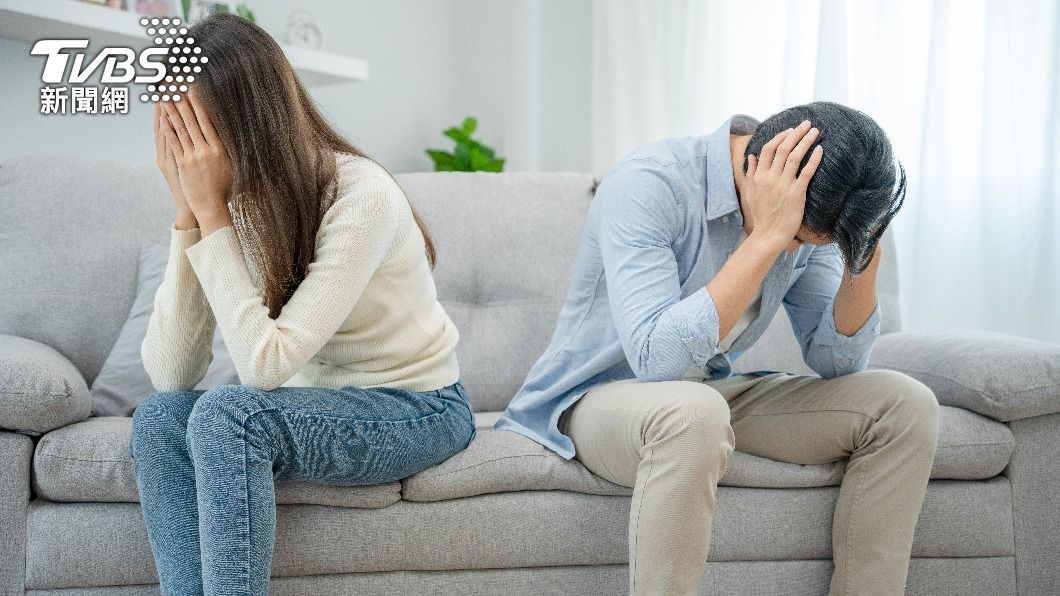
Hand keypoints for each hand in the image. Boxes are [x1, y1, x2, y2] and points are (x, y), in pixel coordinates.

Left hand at [159, 90, 232, 231]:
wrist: (212, 208)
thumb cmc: (224, 189)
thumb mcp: (232, 167)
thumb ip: (227, 150)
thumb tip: (228, 135)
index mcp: (219, 149)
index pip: (207, 121)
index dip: (199, 103)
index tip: (193, 89)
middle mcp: (206, 150)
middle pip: (192, 121)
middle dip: (183, 101)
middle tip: (175, 85)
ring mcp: (193, 157)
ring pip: (181, 129)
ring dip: (172, 111)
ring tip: (166, 96)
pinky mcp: (182, 165)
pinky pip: (174, 143)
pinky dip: (168, 130)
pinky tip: (163, 119)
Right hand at [744, 120, 822, 248]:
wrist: (768, 235)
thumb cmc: (761, 215)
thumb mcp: (750, 193)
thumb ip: (751, 173)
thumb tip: (752, 156)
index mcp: (758, 177)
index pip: (768, 149)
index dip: (780, 137)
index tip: (790, 130)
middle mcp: (770, 178)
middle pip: (783, 148)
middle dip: (796, 133)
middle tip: (806, 124)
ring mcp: (783, 185)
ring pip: (795, 157)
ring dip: (806, 141)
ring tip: (815, 131)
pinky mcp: (796, 194)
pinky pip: (806, 172)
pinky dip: (813, 159)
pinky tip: (820, 150)